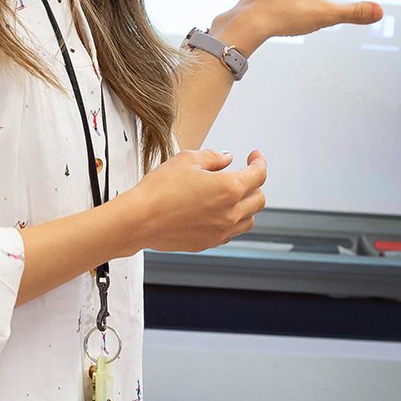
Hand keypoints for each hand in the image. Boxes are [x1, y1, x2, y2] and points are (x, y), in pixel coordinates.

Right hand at [127, 148, 266, 252]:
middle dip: (255, 183)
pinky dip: (231, 220)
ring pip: (249, 219)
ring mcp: (221, 231)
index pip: (258, 175)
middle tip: (242, 174)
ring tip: (230, 194)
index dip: (259, 162)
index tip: (254, 156)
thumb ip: (213, 157)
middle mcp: (230, 212)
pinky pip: (231, 232)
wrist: (141, 219)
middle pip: (259, 199)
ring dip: (246, 205)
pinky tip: (217, 211)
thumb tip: (227, 158)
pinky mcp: (209, 243)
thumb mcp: (186, 160)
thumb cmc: (160, 188)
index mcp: (228, 188)